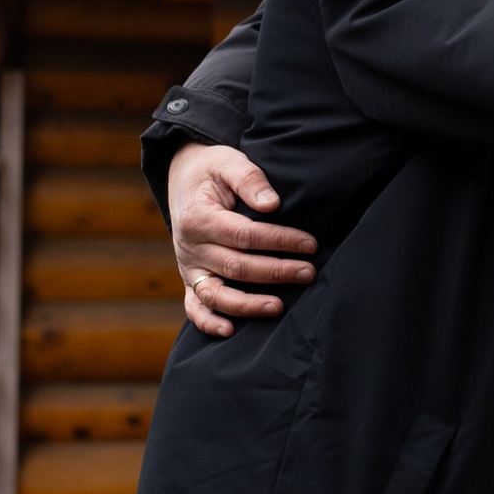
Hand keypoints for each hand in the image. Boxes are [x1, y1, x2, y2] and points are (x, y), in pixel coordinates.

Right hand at [167, 143, 318, 338]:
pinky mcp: (190, 279)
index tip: (310, 244)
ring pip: (215, 294)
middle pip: (236, 267)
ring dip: (247, 305)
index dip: (279, 241)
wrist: (183, 178)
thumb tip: (272, 205)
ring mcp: (188, 267)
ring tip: (279, 308)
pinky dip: (208, 322)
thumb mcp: (229, 162)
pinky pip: (194, 306)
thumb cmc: (213, 171)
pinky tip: (230, 331)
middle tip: (309, 273)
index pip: (245, 235)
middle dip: (276, 272)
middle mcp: (190, 246)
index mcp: (199, 217)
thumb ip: (250, 179)